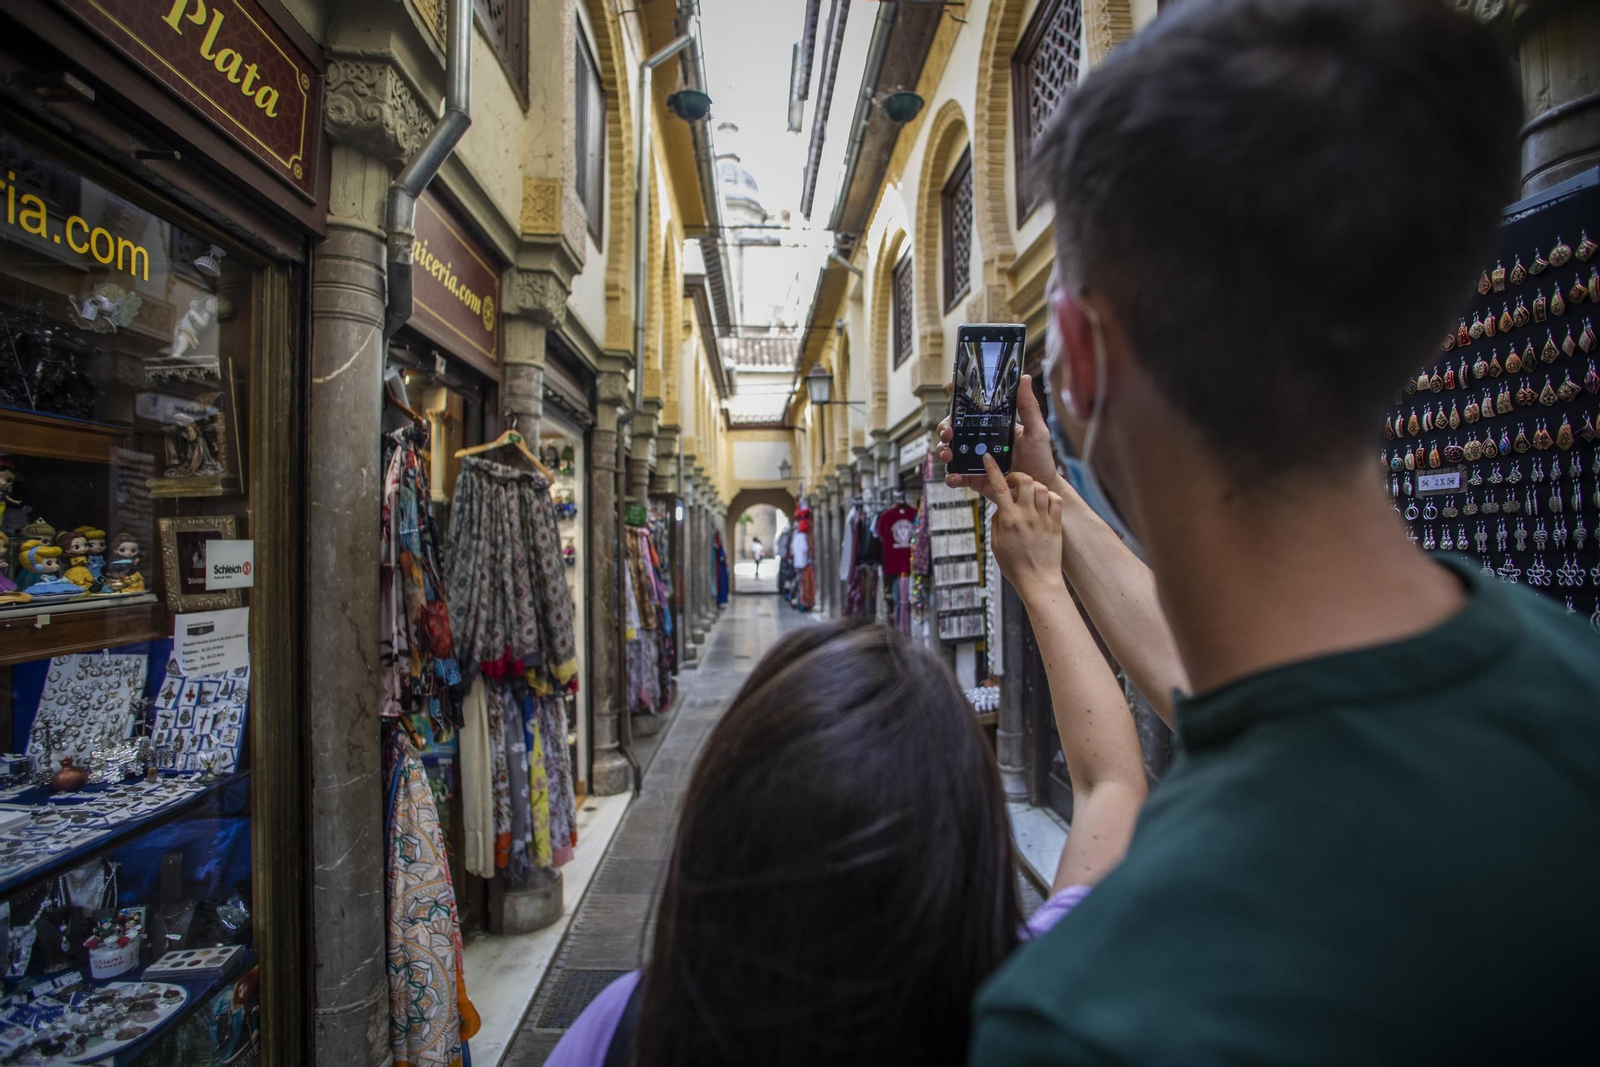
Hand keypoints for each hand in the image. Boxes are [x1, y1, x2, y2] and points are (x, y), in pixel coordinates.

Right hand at [938, 373, 1063, 501]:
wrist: (1039, 490)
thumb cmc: (1040, 459)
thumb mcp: (1036, 431)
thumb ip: (1028, 407)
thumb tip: (1024, 378)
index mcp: (993, 425)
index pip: (972, 408)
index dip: (958, 397)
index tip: (951, 388)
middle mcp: (981, 440)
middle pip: (954, 429)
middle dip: (944, 428)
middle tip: (948, 432)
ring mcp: (975, 459)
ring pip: (950, 451)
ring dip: (943, 450)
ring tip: (948, 455)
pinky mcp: (974, 478)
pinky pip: (956, 477)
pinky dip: (951, 477)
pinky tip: (956, 476)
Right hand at [984, 454, 1064, 590]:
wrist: (1038, 581)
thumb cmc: (1015, 566)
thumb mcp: (996, 543)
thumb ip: (997, 521)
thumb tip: (1002, 508)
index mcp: (1009, 519)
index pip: (999, 487)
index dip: (992, 469)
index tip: (988, 457)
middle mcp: (1027, 515)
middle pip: (1025, 480)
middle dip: (1018, 476)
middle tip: (1014, 482)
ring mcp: (1043, 519)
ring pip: (1041, 488)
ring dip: (1034, 486)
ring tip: (1029, 494)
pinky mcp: (1056, 524)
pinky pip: (1056, 500)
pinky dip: (1049, 496)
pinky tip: (1043, 502)